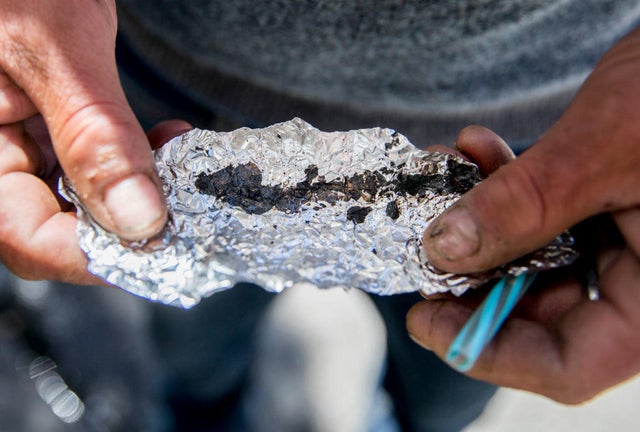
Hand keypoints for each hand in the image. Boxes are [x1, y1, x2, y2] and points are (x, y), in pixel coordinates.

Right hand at [0, 1, 183, 283]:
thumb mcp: (54, 46)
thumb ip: (92, 133)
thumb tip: (139, 221)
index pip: (28, 238)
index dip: (97, 255)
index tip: (164, 243)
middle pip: (59, 229)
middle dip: (129, 225)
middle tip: (184, 207)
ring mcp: (24, 142)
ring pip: (85, 202)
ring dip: (141, 194)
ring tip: (178, 162)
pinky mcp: (53, 126)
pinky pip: (95, 166)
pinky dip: (136, 162)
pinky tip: (165, 143)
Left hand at [408, 27, 639, 402]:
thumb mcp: (606, 148)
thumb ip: (526, 204)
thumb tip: (445, 249)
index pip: (567, 366)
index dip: (486, 351)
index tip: (424, 318)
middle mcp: (638, 284)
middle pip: (536, 315)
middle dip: (470, 273)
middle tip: (420, 242)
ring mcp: (620, 249)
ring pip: (527, 262)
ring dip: (478, 221)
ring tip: (449, 174)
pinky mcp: (602, 214)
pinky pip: (539, 219)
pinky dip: (503, 189)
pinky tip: (479, 151)